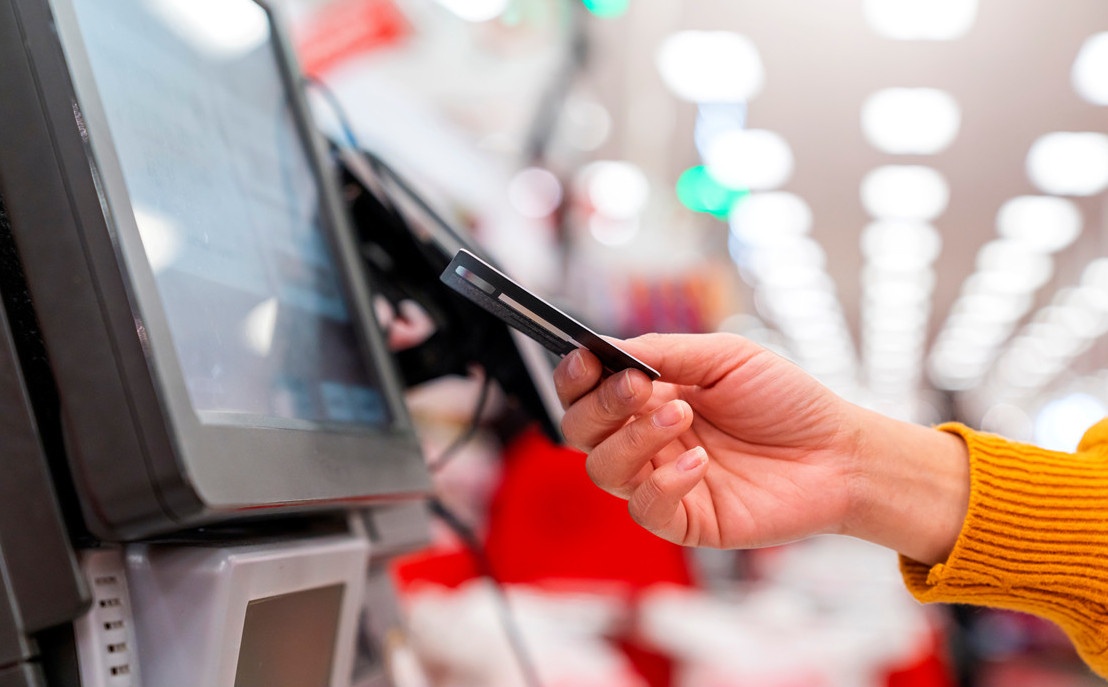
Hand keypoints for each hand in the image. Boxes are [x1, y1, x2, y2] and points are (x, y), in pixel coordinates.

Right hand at [554, 333, 968, 563]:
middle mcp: (646, 439)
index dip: (574, 376)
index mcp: (648, 397)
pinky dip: (664, 483)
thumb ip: (664, 352)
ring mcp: (661, 480)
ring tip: (682, 416)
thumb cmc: (786, 402)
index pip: (585, 390)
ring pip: (603, 469)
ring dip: (632, 439)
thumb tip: (608, 347)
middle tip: (639, 387)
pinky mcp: (684, 520)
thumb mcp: (726, 357)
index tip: (588, 359)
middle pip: (579, 429)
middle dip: (599, 404)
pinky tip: (701, 464)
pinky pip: (645, 509)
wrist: (838, 452)